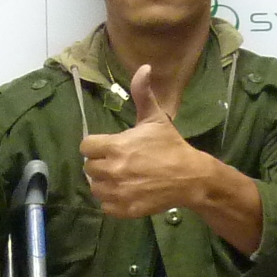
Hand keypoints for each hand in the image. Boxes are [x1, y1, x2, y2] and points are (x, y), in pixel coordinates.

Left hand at [79, 62, 215, 220]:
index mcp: (116, 146)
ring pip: (95, 188)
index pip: (86, 147)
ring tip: (120, 177)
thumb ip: (143, 93)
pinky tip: (125, 191)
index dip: (95, 146)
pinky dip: (112, 201)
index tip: (108, 147)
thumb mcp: (156, 118)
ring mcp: (118, 192)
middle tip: (117, 162)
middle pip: (89, 168)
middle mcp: (113, 170)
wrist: (190, 177)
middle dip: (100, 163)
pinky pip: (105, 206)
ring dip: (104, 183)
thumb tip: (144, 67)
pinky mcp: (124, 209)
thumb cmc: (170, 146)